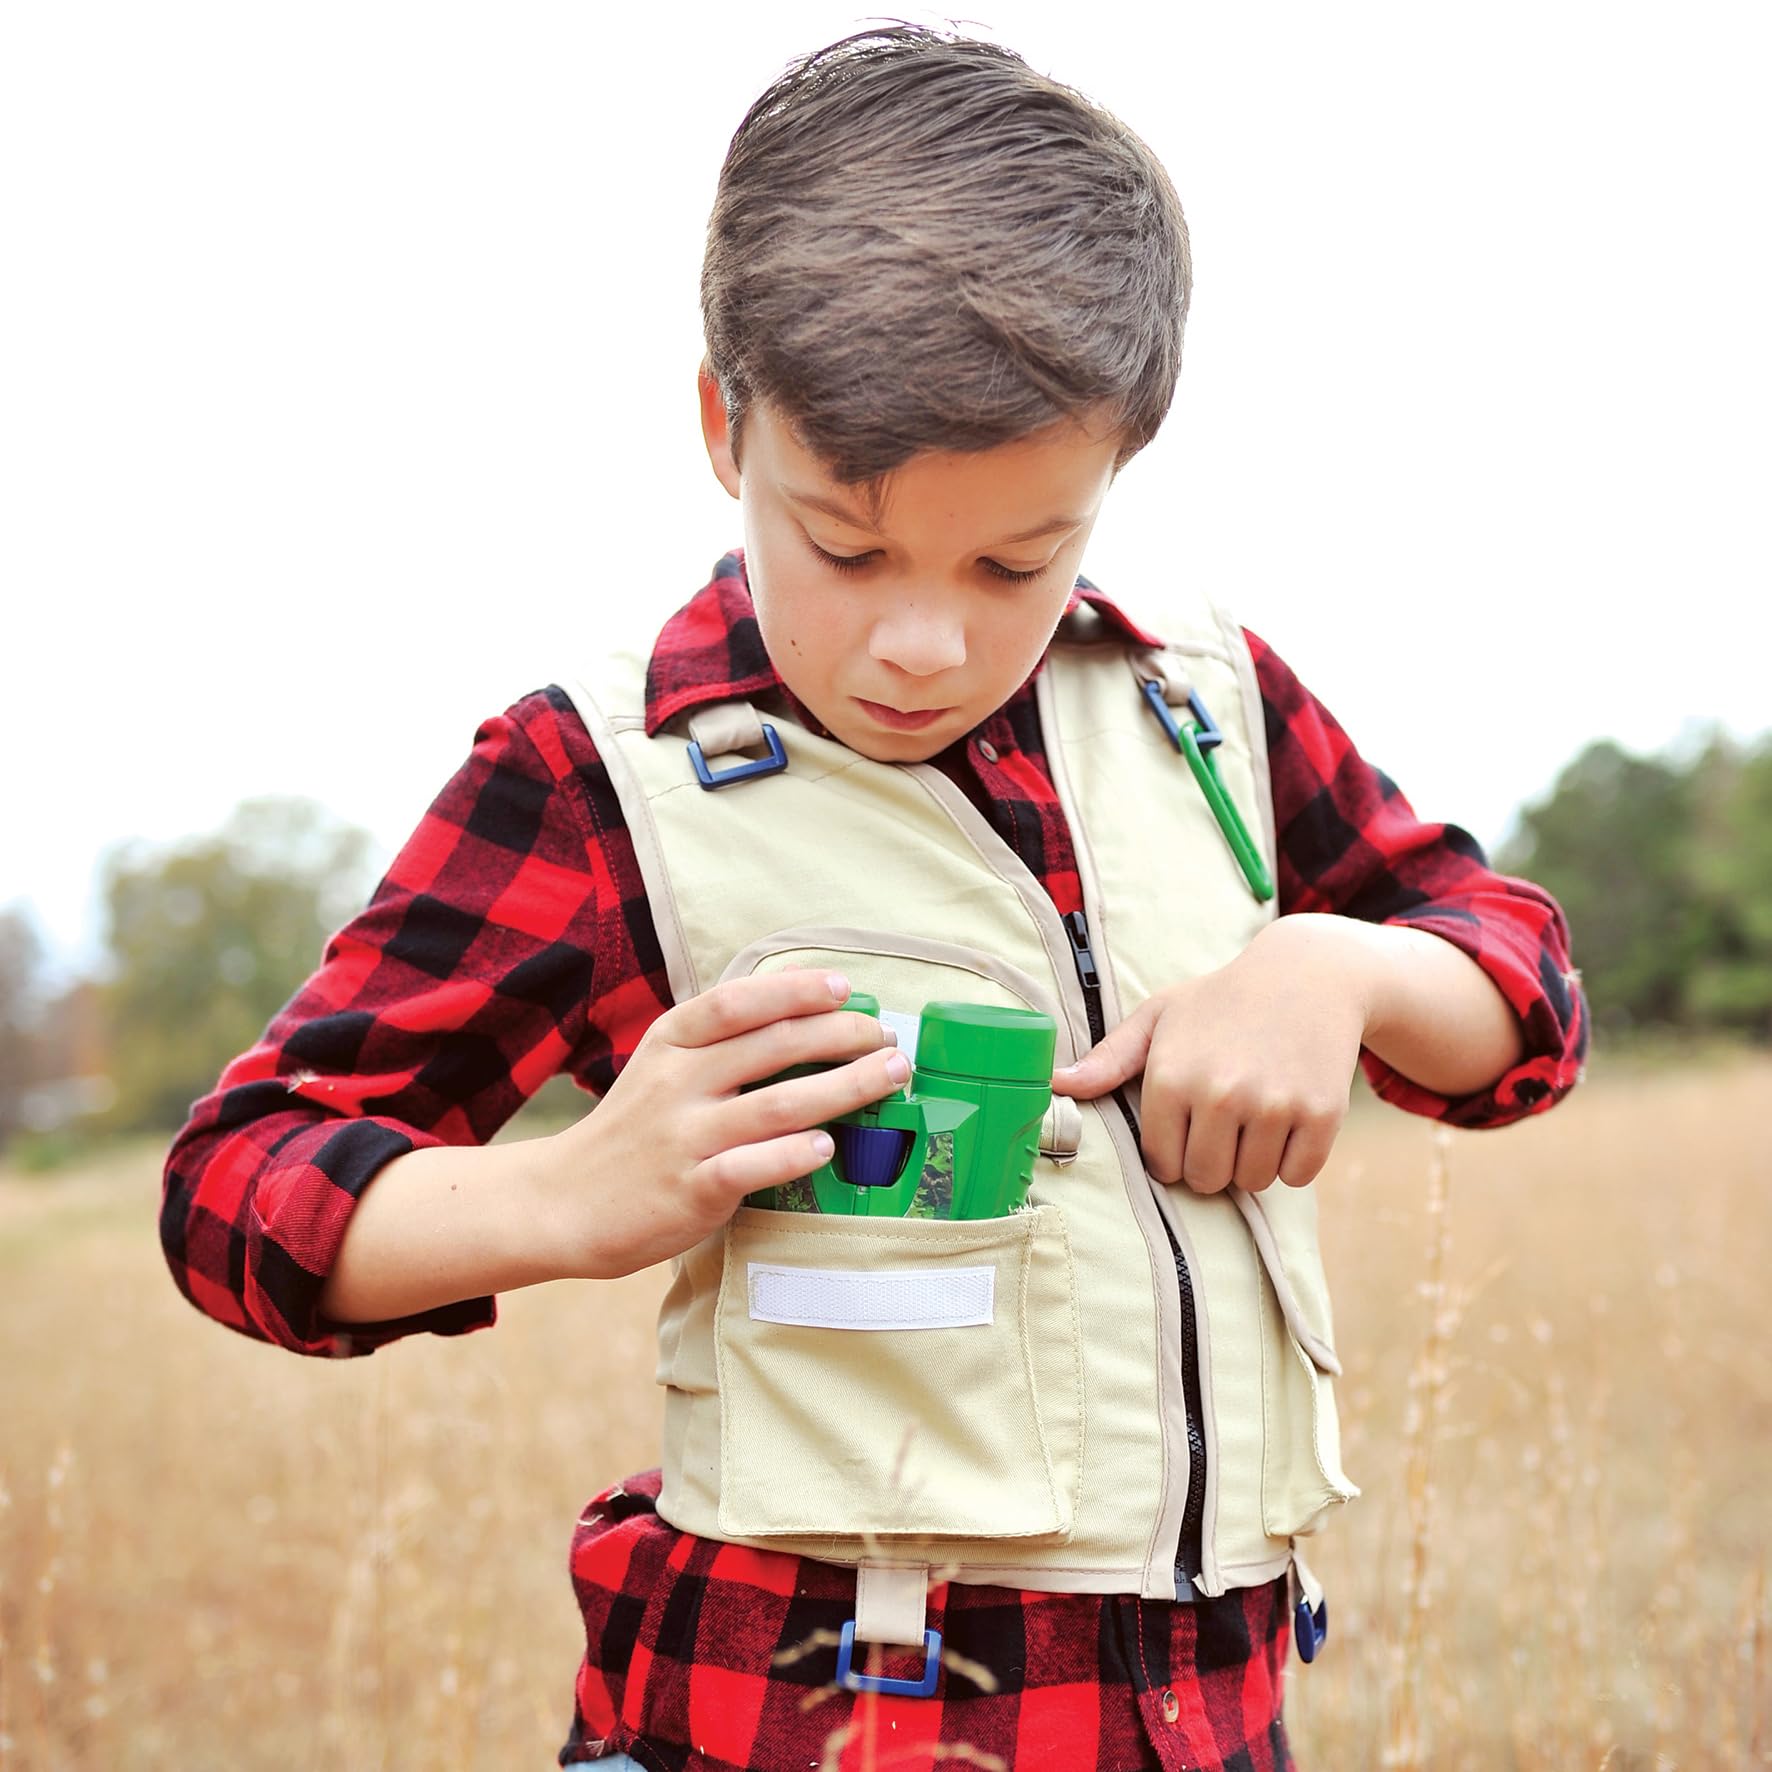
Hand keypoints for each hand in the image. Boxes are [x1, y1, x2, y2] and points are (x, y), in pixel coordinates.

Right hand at [543, 969, 906, 1276]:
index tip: (844, 987)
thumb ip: (722, 1032)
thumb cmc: (633, 1129)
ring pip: (779, 1103)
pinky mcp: (692, 1190)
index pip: (737, 1002)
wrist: (563, 1202)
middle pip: (773, 1045)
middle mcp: (677, 1082)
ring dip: (846, 1087)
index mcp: (671, 1042)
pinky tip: (828, 1146)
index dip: (794, 990)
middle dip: (842, 1034)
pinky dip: (795, 1154)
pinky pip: (754, 1167)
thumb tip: (801, 990)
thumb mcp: (663, 1063)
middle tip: (886, 1036)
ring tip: (889, 1075)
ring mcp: (684, 1137)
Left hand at [1051, 915, 1372, 1193]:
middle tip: (1223, 1125)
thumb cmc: (1220, 1001)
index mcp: (1170, 1077)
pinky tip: (1288, 1120)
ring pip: (1252, 1182)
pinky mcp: (1321, 1115)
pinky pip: (1297, 1176)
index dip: (1173, 1152)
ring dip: (1253, 1162)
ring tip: (1255, 1117)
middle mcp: (1219, 1094)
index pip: (1161, 1163)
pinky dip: (1293, 1160)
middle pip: (1205, 1179)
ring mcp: (1273, 1105)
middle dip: (1210, 1162)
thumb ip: (1108, 1059)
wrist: (1308, 975)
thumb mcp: (1159, 1017)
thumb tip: (1054, 1085)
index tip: (1186, 1126)